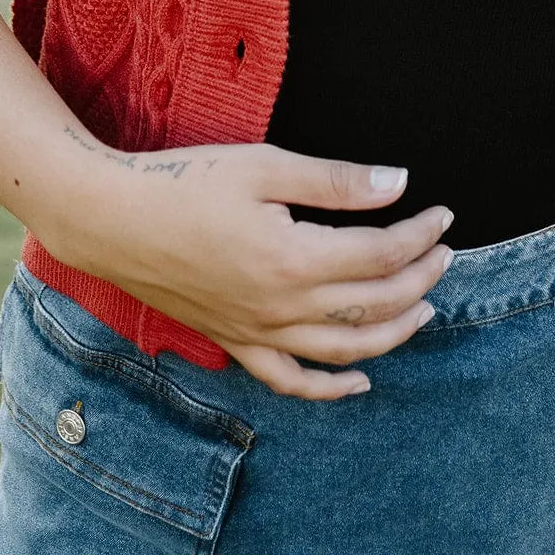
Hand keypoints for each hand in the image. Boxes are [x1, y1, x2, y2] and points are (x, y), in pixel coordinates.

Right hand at [50, 136, 454, 401]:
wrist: (110, 219)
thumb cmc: (184, 182)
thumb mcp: (265, 165)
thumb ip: (336, 181)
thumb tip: (399, 182)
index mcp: (294, 258)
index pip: (380, 253)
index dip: (419, 234)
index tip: (444, 214)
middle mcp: (281, 307)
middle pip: (373, 303)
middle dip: (419, 279)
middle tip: (445, 254)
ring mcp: (257, 332)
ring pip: (344, 349)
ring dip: (393, 332)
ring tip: (424, 309)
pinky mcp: (233, 341)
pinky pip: (290, 381)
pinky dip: (330, 388)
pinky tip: (360, 380)